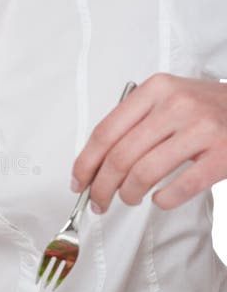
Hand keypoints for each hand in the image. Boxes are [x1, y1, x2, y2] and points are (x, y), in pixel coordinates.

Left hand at [71, 73, 226, 212]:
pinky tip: (160, 198)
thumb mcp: (169, 98)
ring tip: (129, 198)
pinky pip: (179, 188)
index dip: (86, 163)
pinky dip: (162, 200)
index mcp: (155, 89)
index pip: (105, 131)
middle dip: (102, 186)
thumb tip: (95, 162)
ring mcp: (201, 129)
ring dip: (128, 194)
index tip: (78, 182)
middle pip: (120, 156)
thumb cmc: (206, 107)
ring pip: (144, 173)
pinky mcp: (222, 154)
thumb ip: (135, 121)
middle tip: (98, 201)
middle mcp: (176, 105)